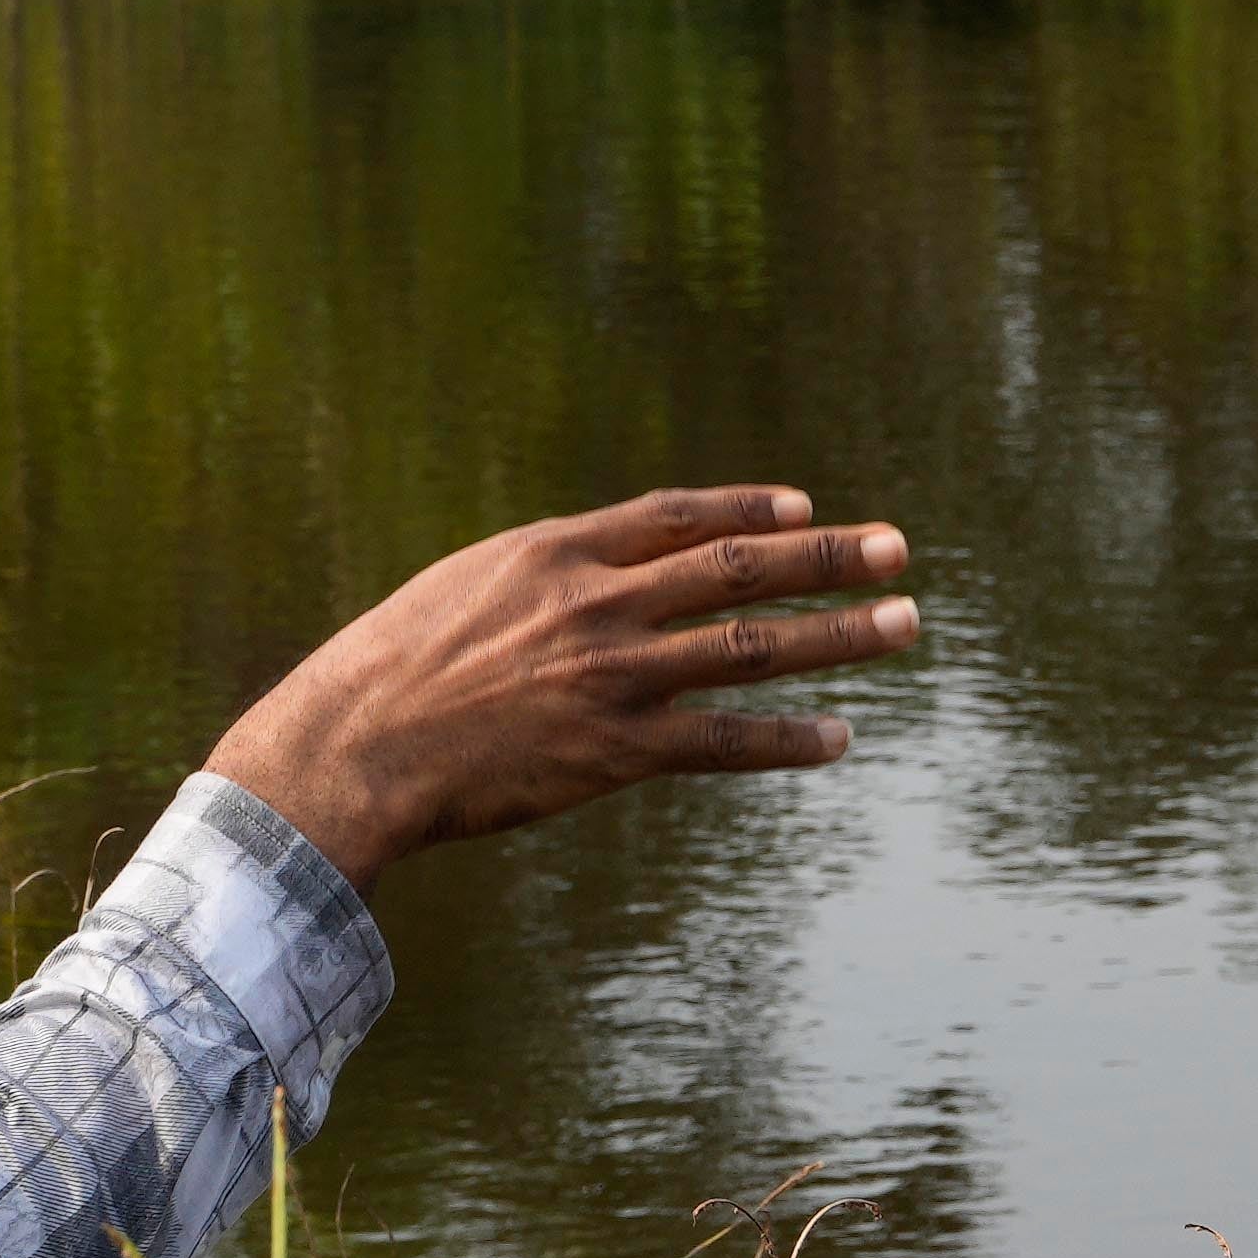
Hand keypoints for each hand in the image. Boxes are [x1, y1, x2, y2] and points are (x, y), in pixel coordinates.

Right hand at [210, 485, 918, 886]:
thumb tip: (592, 574)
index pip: (675, 516)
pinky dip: (786, 738)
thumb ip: (539, 578)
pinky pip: (722, 741)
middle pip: (737, 568)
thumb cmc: (392, 670)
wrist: (355, 746)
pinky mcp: (614, 750)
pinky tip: (838, 736)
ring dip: (836, 636)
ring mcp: (611, 675)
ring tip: (903, 626)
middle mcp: (596, 601)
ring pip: (749, 645)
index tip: (804, 507)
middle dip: (826, 556)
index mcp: (554, 550)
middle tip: (898, 550)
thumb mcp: (463, 590)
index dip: (746, 509)